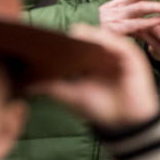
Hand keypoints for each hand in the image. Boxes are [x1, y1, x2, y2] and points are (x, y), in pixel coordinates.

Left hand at [29, 23, 159, 128]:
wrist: (125, 124)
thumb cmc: (102, 110)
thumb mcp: (73, 96)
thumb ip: (54, 87)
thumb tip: (28, 84)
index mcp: (91, 62)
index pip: (76, 45)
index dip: (63, 42)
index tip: (45, 41)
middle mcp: (104, 55)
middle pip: (88, 38)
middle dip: (74, 37)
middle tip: (56, 38)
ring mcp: (118, 54)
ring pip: (102, 38)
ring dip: (89, 35)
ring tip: (72, 37)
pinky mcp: (131, 56)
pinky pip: (118, 43)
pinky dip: (106, 40)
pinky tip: (93, 42)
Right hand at [99, 0, 159, 35]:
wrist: (78, 37)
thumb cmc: (101, 28)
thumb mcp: (116, 17)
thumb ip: (133, 14)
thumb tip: (156, 13)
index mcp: (121, 1)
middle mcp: (119, 6)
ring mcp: (117, 17)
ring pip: (141, 7)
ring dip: (159, 8)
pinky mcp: (115, 30)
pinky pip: (135, 24)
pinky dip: (149, 22)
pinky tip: (159, 23)